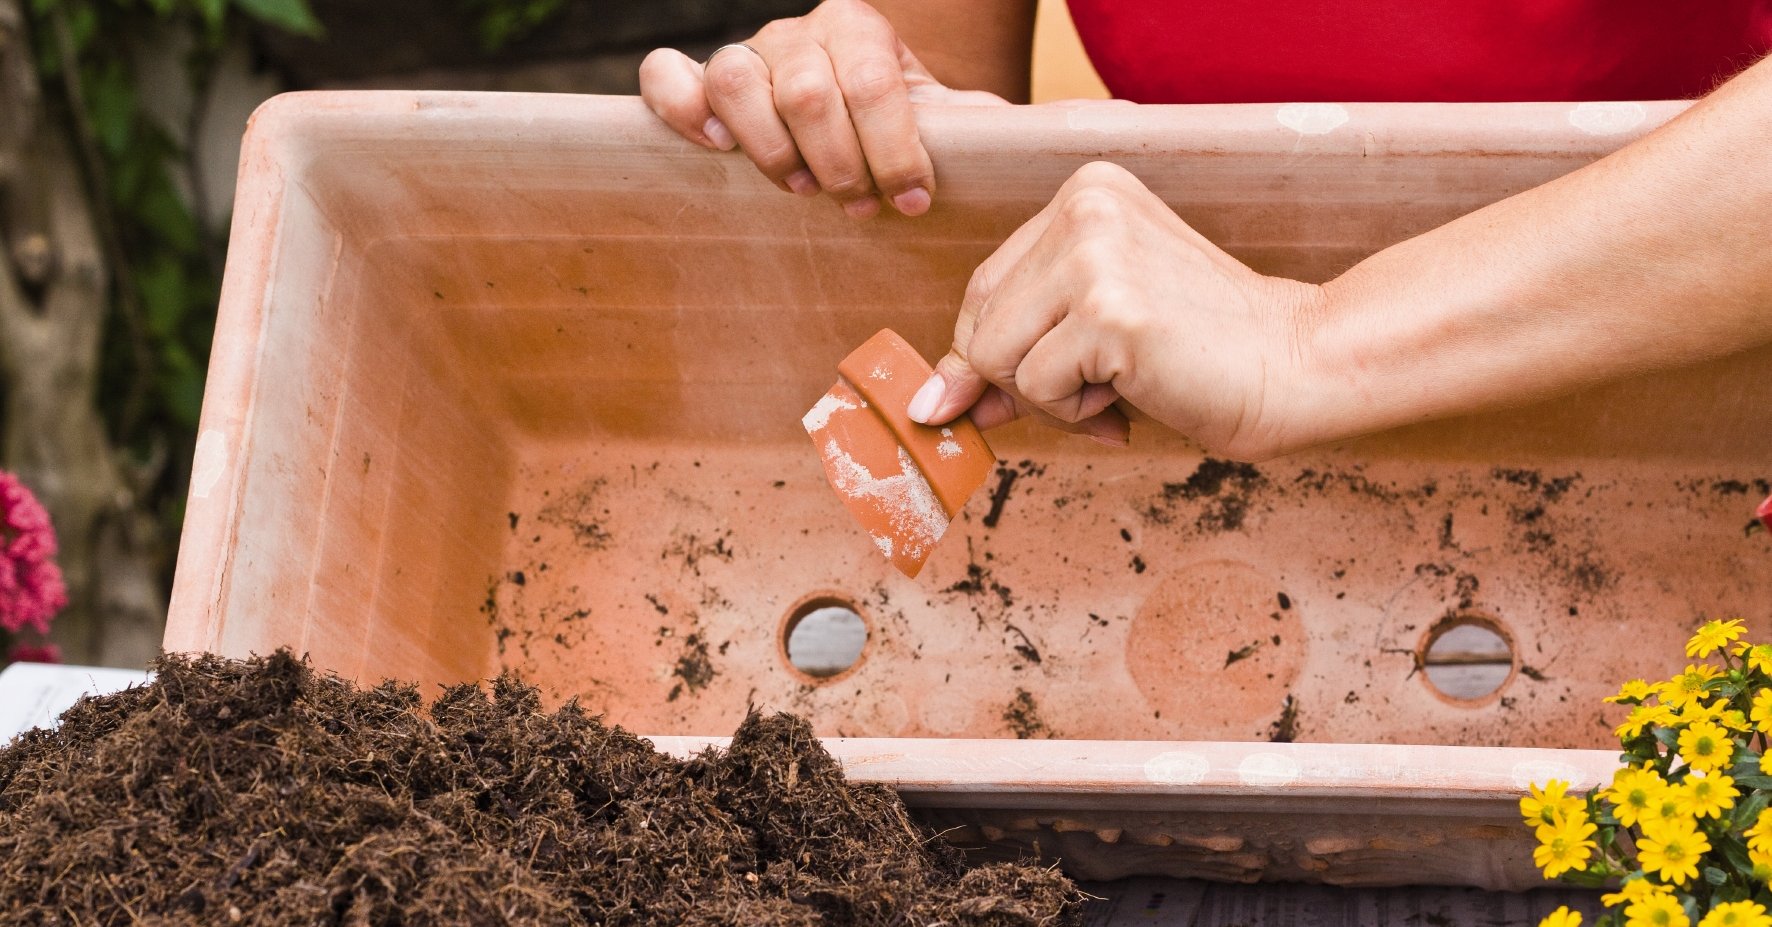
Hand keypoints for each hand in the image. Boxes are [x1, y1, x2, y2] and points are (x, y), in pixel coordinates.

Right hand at [638, 0, 1006, 218]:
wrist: (858, 133)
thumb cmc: (908, 136)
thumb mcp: (957, 127)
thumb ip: (1000, 129)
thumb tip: (1105, 127)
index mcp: (864, 30)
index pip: (875, 82)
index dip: (896, 150)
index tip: (913, 201)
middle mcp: (801, 33)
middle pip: (808, 89)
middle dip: (841, 162)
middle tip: (858, 205)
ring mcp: (748, 56)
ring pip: (738, 80)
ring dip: (773, 149)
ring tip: (803, 188)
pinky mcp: (701, 86)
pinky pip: (667, 77)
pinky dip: (679, 105)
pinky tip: (713, 147)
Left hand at [905, 161, 1326, 460]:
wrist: (1296, 365)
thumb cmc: (1198, 352)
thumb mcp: (1090, 331)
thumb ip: (1010, 346)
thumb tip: (928, 403)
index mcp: (1085, 191)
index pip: (984, 287)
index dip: (1000, 352)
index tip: (1058, 379)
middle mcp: (1084, 207)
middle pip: (978, 322)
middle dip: (1022, 377)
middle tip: (1102, 386)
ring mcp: (1096, 255)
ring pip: (995, 357)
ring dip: (1052, 398)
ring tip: (1125, 383)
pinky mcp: (1108, 311)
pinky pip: (1033, 388)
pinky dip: (1077, 412)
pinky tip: (1138, 391)